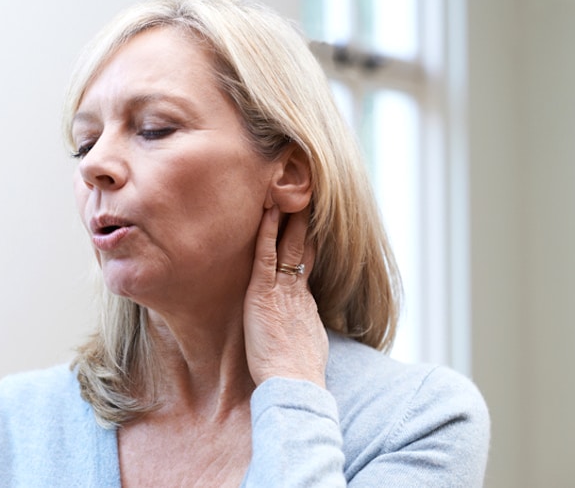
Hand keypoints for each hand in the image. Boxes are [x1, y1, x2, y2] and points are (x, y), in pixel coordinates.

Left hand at [243, 206, 328, 386]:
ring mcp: (280, 289)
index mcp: (304, 300)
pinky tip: (266, 212)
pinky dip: (266, 232)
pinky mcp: (263, 293)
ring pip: (285, 244)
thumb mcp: (307, 343)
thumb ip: (303, 328)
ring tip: (286, 192)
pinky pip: (265, 255)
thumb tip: (303, 331)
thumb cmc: (297, 372)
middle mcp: (295, 289)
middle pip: (301, 246)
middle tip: (305, 194)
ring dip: (286, 217)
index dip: (308, 239)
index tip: (310, 219)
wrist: (295, 382)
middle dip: (303, 220)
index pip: (306, 261)